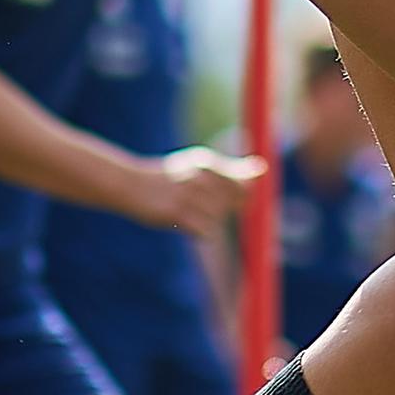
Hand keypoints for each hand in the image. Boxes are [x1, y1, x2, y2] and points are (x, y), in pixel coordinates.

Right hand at [139, 146, 262, 235]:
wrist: (131, 185)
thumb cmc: (171, 177)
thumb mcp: (200, 166)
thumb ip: (232, 169)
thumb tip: (262, 169)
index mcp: (208, 163)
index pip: (244, 185)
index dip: (242, 197)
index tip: (228, 198)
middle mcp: (200, 177)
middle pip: (235, 204)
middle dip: (225, 209)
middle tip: (201, 204)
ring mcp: (189, 196)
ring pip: (219, 219)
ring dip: (208, 221)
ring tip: (188, 211)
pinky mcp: (177, 214)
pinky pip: (206, 232)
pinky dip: (199, 231)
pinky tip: (183, 222)